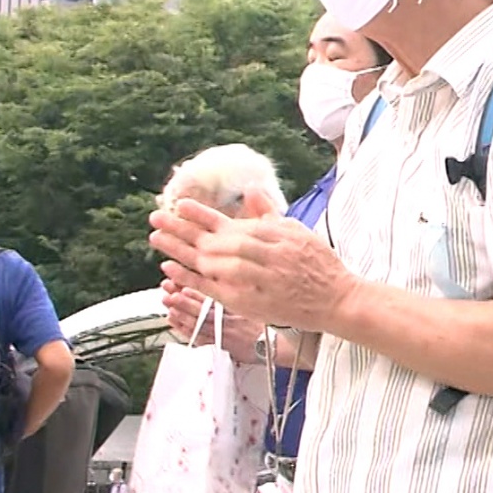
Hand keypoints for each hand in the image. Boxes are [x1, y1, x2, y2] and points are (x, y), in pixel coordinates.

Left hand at [149, 193, 361, 335]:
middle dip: (182, 229)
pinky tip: (171, 271)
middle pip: (213, 240)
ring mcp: (254, 280)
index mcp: (271, 235)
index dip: (202, 213)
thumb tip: (251, 190)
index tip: (180, 204)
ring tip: (157, 239)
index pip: (229, 221)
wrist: (336, 298)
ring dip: (182, 251)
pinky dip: (191, 279)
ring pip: (211, 263)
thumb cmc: (318, 264)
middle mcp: (261, 255)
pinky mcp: (250, 302)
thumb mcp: (298, 231)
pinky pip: (214, 289)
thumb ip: (269, 214)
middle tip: (156, 218)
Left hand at [159, 279, 263, 363]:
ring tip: (167, 301)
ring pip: (197, 322)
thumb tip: (222, 279)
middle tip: (167, 287)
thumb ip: (240, 293)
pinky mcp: (219, 345)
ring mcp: (221, 333)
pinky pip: (198, 337)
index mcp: (236, 307)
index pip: (212, 296)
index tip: (182, 281)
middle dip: (182, 297)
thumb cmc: (267, 326)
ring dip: (180, 310)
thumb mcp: (256, 305)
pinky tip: (173, 320)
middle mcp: (226, 319)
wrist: (275, 346)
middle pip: (201, 307)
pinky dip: (184, 328)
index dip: (195, 289)